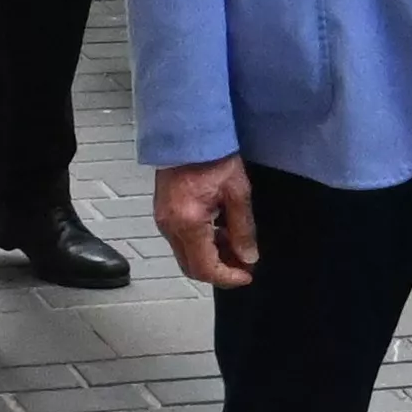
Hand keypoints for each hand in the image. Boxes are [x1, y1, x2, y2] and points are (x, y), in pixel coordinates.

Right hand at [155, 156, 259, 286]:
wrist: (187, 133)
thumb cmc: (213, 157)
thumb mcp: (238, 193)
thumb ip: (243, 229)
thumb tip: (248, 257)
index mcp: (188, 223)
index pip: (205, 268)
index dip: (228, 278)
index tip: (247, 276)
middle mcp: (170, 226)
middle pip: (192, 267)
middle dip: (219, 271)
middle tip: (243, 265)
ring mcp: (163, 220)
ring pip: (186, 256)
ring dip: (210, 258)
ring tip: (235, 246)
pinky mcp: (163, 213)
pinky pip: (181, 241)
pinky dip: (201, 245)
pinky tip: (220, 233)